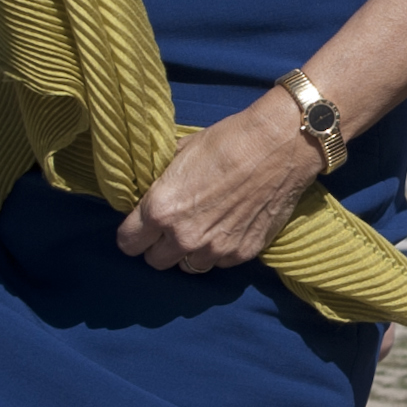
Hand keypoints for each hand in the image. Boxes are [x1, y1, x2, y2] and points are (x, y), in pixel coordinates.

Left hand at [118, 92, 322, 271]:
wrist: (279, 144)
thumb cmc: (229, 140)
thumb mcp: (181, 153)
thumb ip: (162, 182)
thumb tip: (151, 190)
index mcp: (160, 209)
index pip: (127, 243)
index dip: (132, 233)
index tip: (141, 226)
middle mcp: (184, 236)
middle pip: (155, 262)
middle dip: (159, 246)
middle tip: (172, 227)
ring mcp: (215, 248)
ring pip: (188, 266)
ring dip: (190, 251)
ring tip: (202, 227)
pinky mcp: (243, 252)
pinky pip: (219, 262)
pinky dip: (219, 249)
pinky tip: (228, 226)